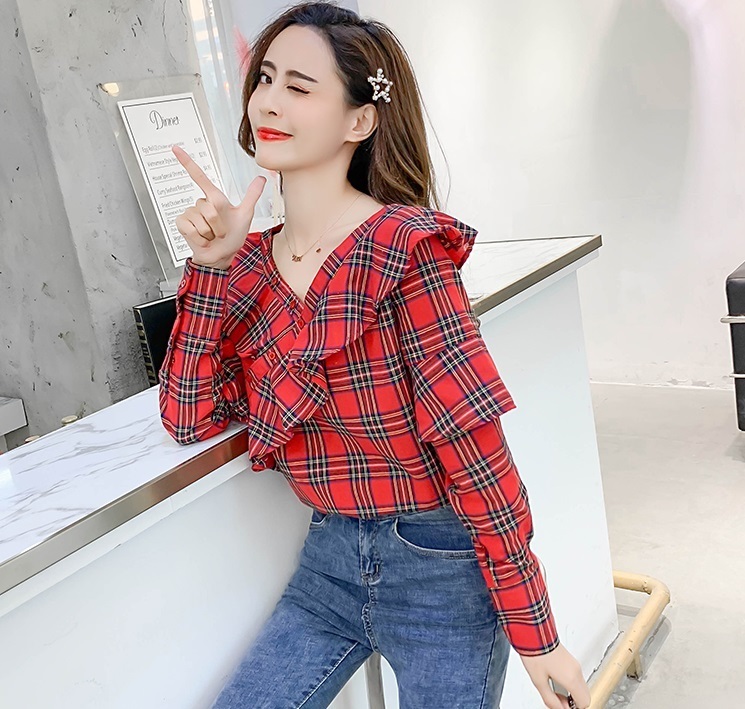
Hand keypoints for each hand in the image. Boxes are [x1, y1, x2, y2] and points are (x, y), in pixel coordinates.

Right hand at [172, 144, 266, 268]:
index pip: (200, 177)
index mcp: (214, 198)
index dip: (187, 162)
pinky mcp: (182, 224)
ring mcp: (190, 213)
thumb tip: (262, 178)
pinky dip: (201, 238)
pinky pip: (192, 229)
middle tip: (222, 232)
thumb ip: (252, 196)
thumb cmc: (233, 236)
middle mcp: (200, 203)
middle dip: (219, 224)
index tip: (175, 148)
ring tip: (213, 236)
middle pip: (209, 209)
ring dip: (211, 233)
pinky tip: (203, 240)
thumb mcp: (245, 215)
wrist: (221, 255)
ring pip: (201, 220)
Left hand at [520, 642, 590, 708]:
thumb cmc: (535, 653)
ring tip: (554, 689)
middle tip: (559, 700)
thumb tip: (559, 708)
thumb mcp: (539, 681)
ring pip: (582, 686)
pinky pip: (577, 677)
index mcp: (571, 678)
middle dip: (574, 701)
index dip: (574, 708)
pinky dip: (571, 683)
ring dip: (572, 692)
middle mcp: (576, 671)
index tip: (563, 706)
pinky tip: (556, 680)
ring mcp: (575, 664)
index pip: (584, 703)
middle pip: (585, 695)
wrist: (533, 633)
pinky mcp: (571, 659)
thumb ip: (550, 699)